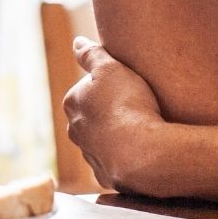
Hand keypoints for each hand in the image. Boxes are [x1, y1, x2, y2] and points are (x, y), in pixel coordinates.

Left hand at [62, 37, 167, 193]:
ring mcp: (90, 156)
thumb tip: (77, 42)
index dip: (110, 86)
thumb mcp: (111, 69)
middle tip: (137, 108)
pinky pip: (115, 163)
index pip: (87, 89)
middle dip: (109, 113)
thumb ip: (92, 54)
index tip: (128, 88)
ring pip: (102, 141)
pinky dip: (126, 158)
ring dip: (117, 136)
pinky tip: (142, 152)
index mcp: (72, 104)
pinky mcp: (106, 177)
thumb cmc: (128, 105)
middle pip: (92, 116)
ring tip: (142, 131)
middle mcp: (75, 131)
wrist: (145, 153)